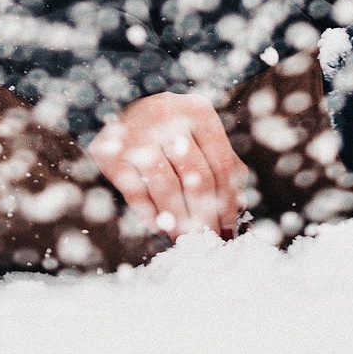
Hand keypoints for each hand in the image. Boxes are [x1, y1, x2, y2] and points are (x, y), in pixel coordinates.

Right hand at [89, 91, 251, 238]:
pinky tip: (159, 227)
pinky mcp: (111, 150)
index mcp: (198, 110)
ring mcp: (138, 131)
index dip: (228, 204)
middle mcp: (169, 114)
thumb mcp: (199, 136)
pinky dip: (150, 215)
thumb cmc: (170, 131)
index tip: (228, 232)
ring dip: (178, 221)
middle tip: (206, 243)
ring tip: (184, 240)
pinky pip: (136, 192)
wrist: (120, 113)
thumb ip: (222, 165)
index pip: (222, 165)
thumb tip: (240, 206)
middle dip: (205, 218)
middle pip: (197, 177)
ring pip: (167, 187)